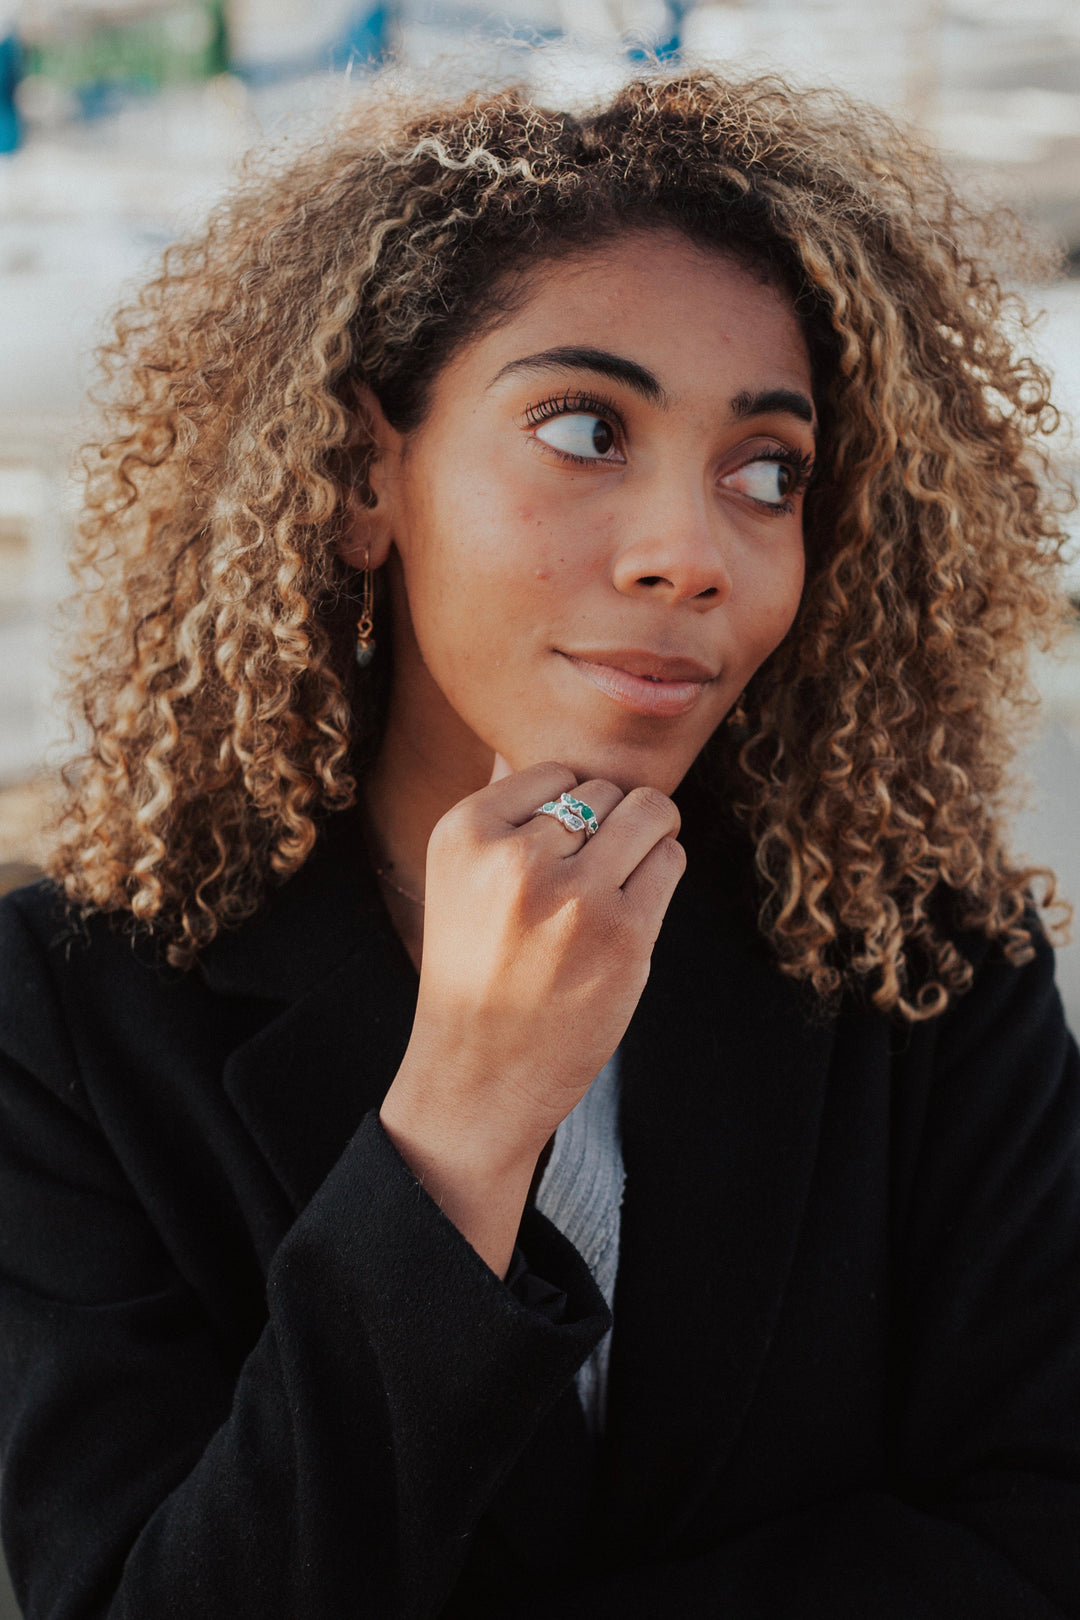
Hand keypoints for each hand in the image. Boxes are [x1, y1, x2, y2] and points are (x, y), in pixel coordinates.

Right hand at [379, 757, 684, 1275]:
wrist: (478, 1073)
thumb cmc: (479, 970)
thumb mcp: (460, 877)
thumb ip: (506, 813)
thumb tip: (573, 758)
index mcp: (464, 832)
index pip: (555, 770)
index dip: (567, 811)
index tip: (551, 858)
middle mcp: (515, 856)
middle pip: (604, 790)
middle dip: (608, 828)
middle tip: (584, 883)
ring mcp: (573, 895)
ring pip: (648, 812)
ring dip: (647, 838)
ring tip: (622, 879)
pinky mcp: (623, 933)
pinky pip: (670, 859)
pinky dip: (661, 873)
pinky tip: (632, 909)